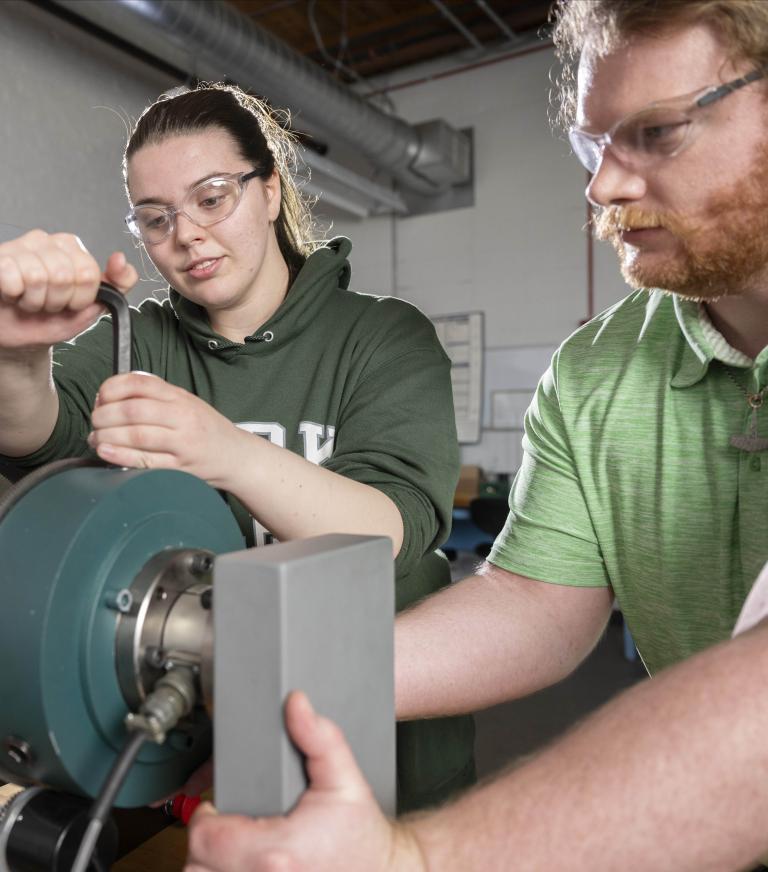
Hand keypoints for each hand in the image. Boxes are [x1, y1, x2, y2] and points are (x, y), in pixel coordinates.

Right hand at [0, 230, 136, 349]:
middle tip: (47, 303)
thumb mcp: (93, 306)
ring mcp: (20, 246)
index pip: (88, 273)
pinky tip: (13, 294)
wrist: (19, 336)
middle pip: (64, 275)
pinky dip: (14, 295)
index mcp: (72, 249)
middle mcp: (46, 241)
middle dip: (56, 301)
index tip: (69, 302)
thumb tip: (121, 260)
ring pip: (38, 277)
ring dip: (34, 301)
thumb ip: (118, 284)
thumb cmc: (52, 318)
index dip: (79, 298)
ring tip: (29, 300)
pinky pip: (12, 276)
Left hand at [88, 372, 246, 486]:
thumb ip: (155, 395)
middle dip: (103, 415)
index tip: (101, 398)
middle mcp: (182, 417)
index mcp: (180, 397)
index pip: (138, 383)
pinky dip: (120, 455)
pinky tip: (106, 452)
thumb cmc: (207, 429)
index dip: (110, 388)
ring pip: (136, 435)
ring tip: (96, 439)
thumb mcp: (186, 402)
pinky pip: (145, 461)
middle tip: (95, 422)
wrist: (237, 456)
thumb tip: (112, 393)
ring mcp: (182, 443)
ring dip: (107, 436)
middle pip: (132, 410)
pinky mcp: (180, 467)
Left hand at [184, 692, 422, 871]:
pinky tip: (239, 865)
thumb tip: (295, 704)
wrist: (384, 870)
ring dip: (211, 864)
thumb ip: (319, 736)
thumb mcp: (345, 777)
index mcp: (277, 852)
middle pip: (197, 867)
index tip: (216, 806)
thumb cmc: (362, 833)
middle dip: (205, 842)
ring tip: (229, 846)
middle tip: (224, 824)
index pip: (206, 838)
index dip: (204, 816)